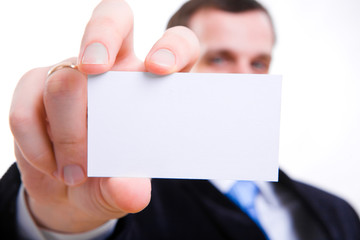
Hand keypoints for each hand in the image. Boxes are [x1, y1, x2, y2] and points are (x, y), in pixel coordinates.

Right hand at [9, 0, 198, 232]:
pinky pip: (26, 105)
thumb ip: (127, 190)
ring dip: (68, 133)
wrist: (69, 190)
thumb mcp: (122, 191)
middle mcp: (115, 69)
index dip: (171, 46)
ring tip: (75, 174)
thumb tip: (129, 189)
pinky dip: (36, 143)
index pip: (176, 44)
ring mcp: (74, 73)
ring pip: (66, 76)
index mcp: (152, 84)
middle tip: (94, 67)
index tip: (159, 69)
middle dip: (101, 37)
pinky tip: (51, 166)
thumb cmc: (107, 181)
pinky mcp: (37, 87)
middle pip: (114, 19)